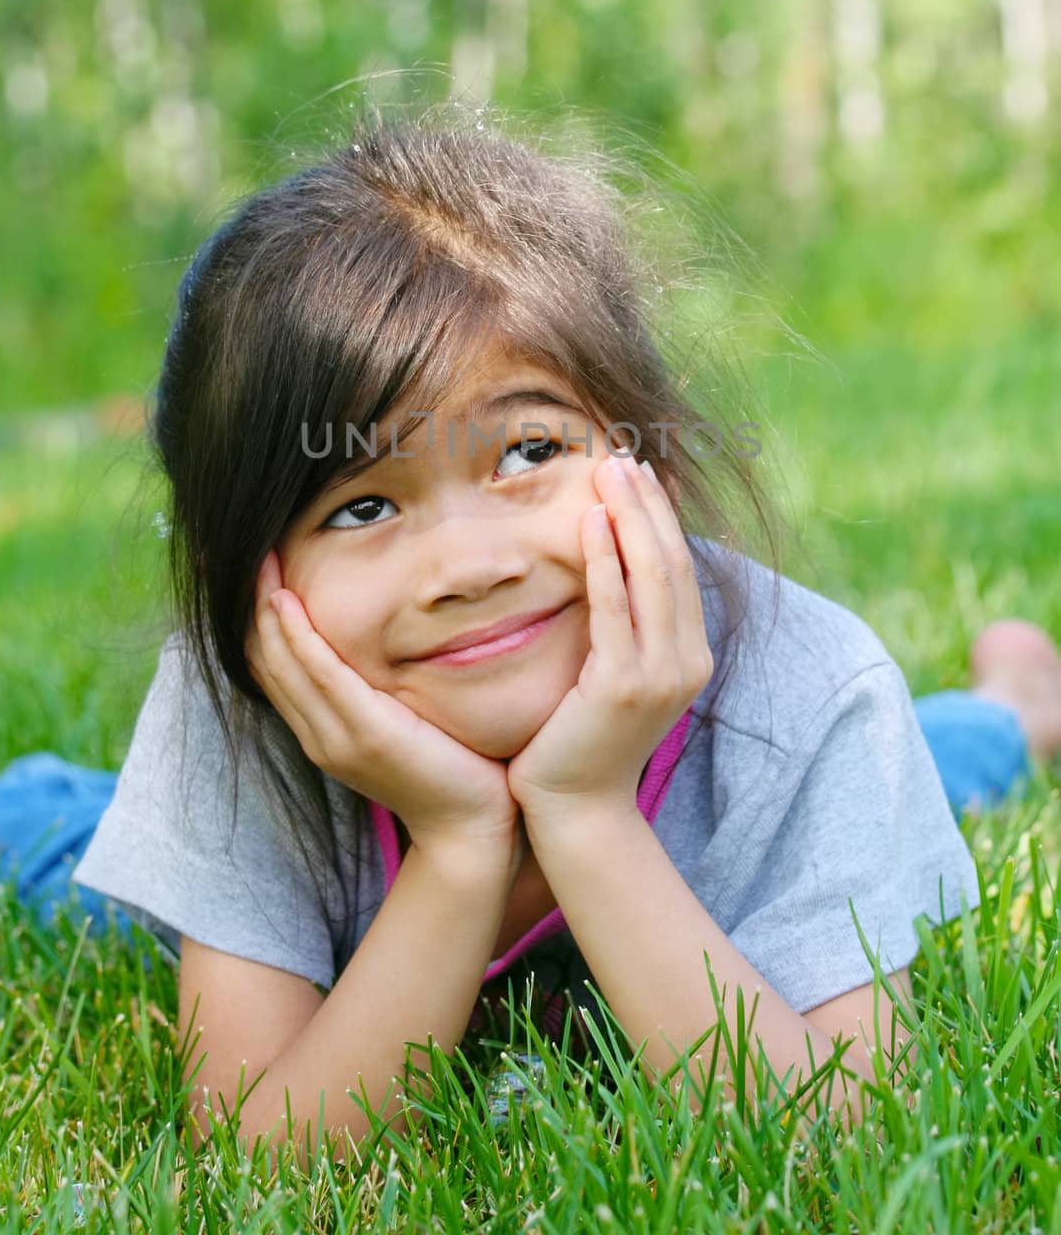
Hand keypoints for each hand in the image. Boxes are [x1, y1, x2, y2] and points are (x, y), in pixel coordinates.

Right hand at [245, 551, 522, 859]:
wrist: (471, 826)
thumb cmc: (449, 767)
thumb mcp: (400, 720)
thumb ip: (377, 686)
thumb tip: (379, 638)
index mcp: (321, 731)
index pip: (270, 667)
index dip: (251, 619)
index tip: (250, 569)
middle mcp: (317, 734)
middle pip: (264, 660)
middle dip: (248, 605)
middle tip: (239, 552)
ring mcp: (336, 737)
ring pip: (282, 663)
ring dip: (265, 609)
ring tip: (259, 560)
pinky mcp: (365, 733)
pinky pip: (321, 675)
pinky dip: (299, 636)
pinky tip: (286, 602)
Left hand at [506, 449, 713, 820]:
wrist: (576, 811)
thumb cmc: (583, 741)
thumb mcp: (615, 676)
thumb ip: (623, 629)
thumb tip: (608, 568)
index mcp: (689, 655)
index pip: (679, 568)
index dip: (661, 516)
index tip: (639, 473)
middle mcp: (686, 661)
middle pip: (671, 562)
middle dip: (647, 504)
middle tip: (622, 455)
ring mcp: (659, 675)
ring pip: (649, 576)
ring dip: (629, 517)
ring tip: (608, 470)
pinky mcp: (621, 687)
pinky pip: (613, 609)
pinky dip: (604, 561)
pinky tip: (589, 522)